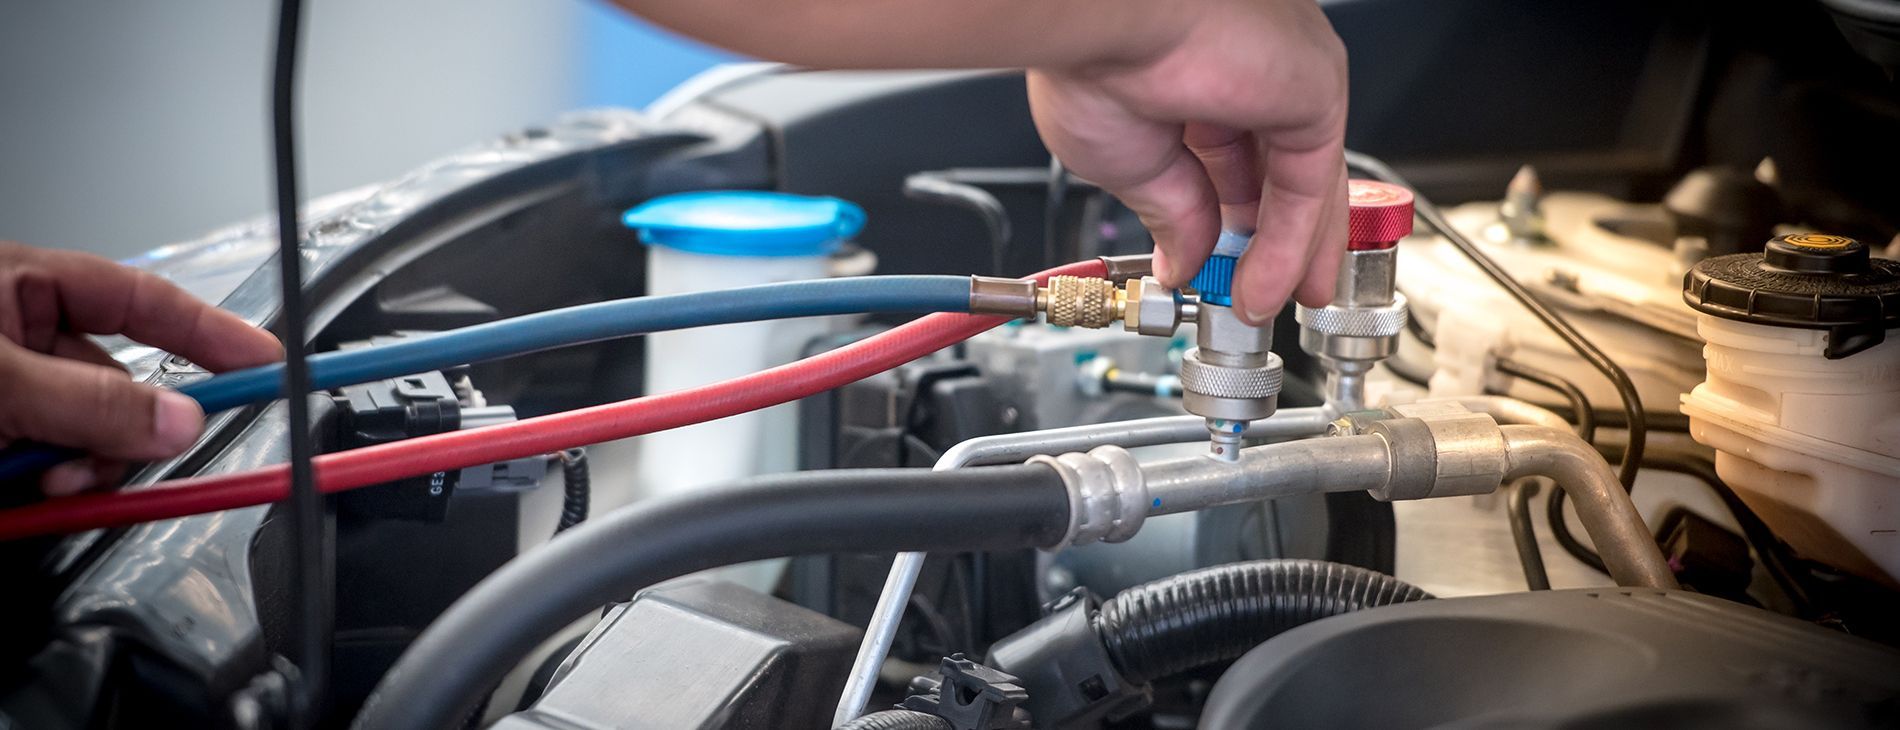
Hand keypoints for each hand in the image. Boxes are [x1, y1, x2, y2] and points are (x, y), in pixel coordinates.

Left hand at [0, 242, 282, 494]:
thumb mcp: (0, 382)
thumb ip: (90, 402)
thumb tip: (180, 422)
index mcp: (19, 288)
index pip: (139, 300)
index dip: (207, 329)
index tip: (265, 361)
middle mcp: (20, 338)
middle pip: (119, 383)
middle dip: (126, 428)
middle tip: (133, 453)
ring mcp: (11, 394)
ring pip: (92, 434)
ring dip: (85, 467)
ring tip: (48, 485)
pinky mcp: (3, 443)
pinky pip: (56, 467)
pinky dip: (57, 487)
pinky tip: (26, 495)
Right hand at [1026, 0, 1348, 323]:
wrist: (1101, 22)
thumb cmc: (1093, 58)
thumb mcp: (1128, 163)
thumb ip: (1170, 212)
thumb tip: (1180, 261)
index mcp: (1195, 77)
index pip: (1229, 164)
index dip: (1225, 225)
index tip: (1214, 271)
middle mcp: (1247, 71)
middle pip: (1275, 176)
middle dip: (1267, 248)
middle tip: (1251, 300)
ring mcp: (1284, 79)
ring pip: (1299, 185)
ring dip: (1283, 258)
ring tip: (1257, 309)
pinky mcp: (1311, 93)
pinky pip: (1306, 188)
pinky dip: (1286, 247)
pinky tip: (1259, 287)